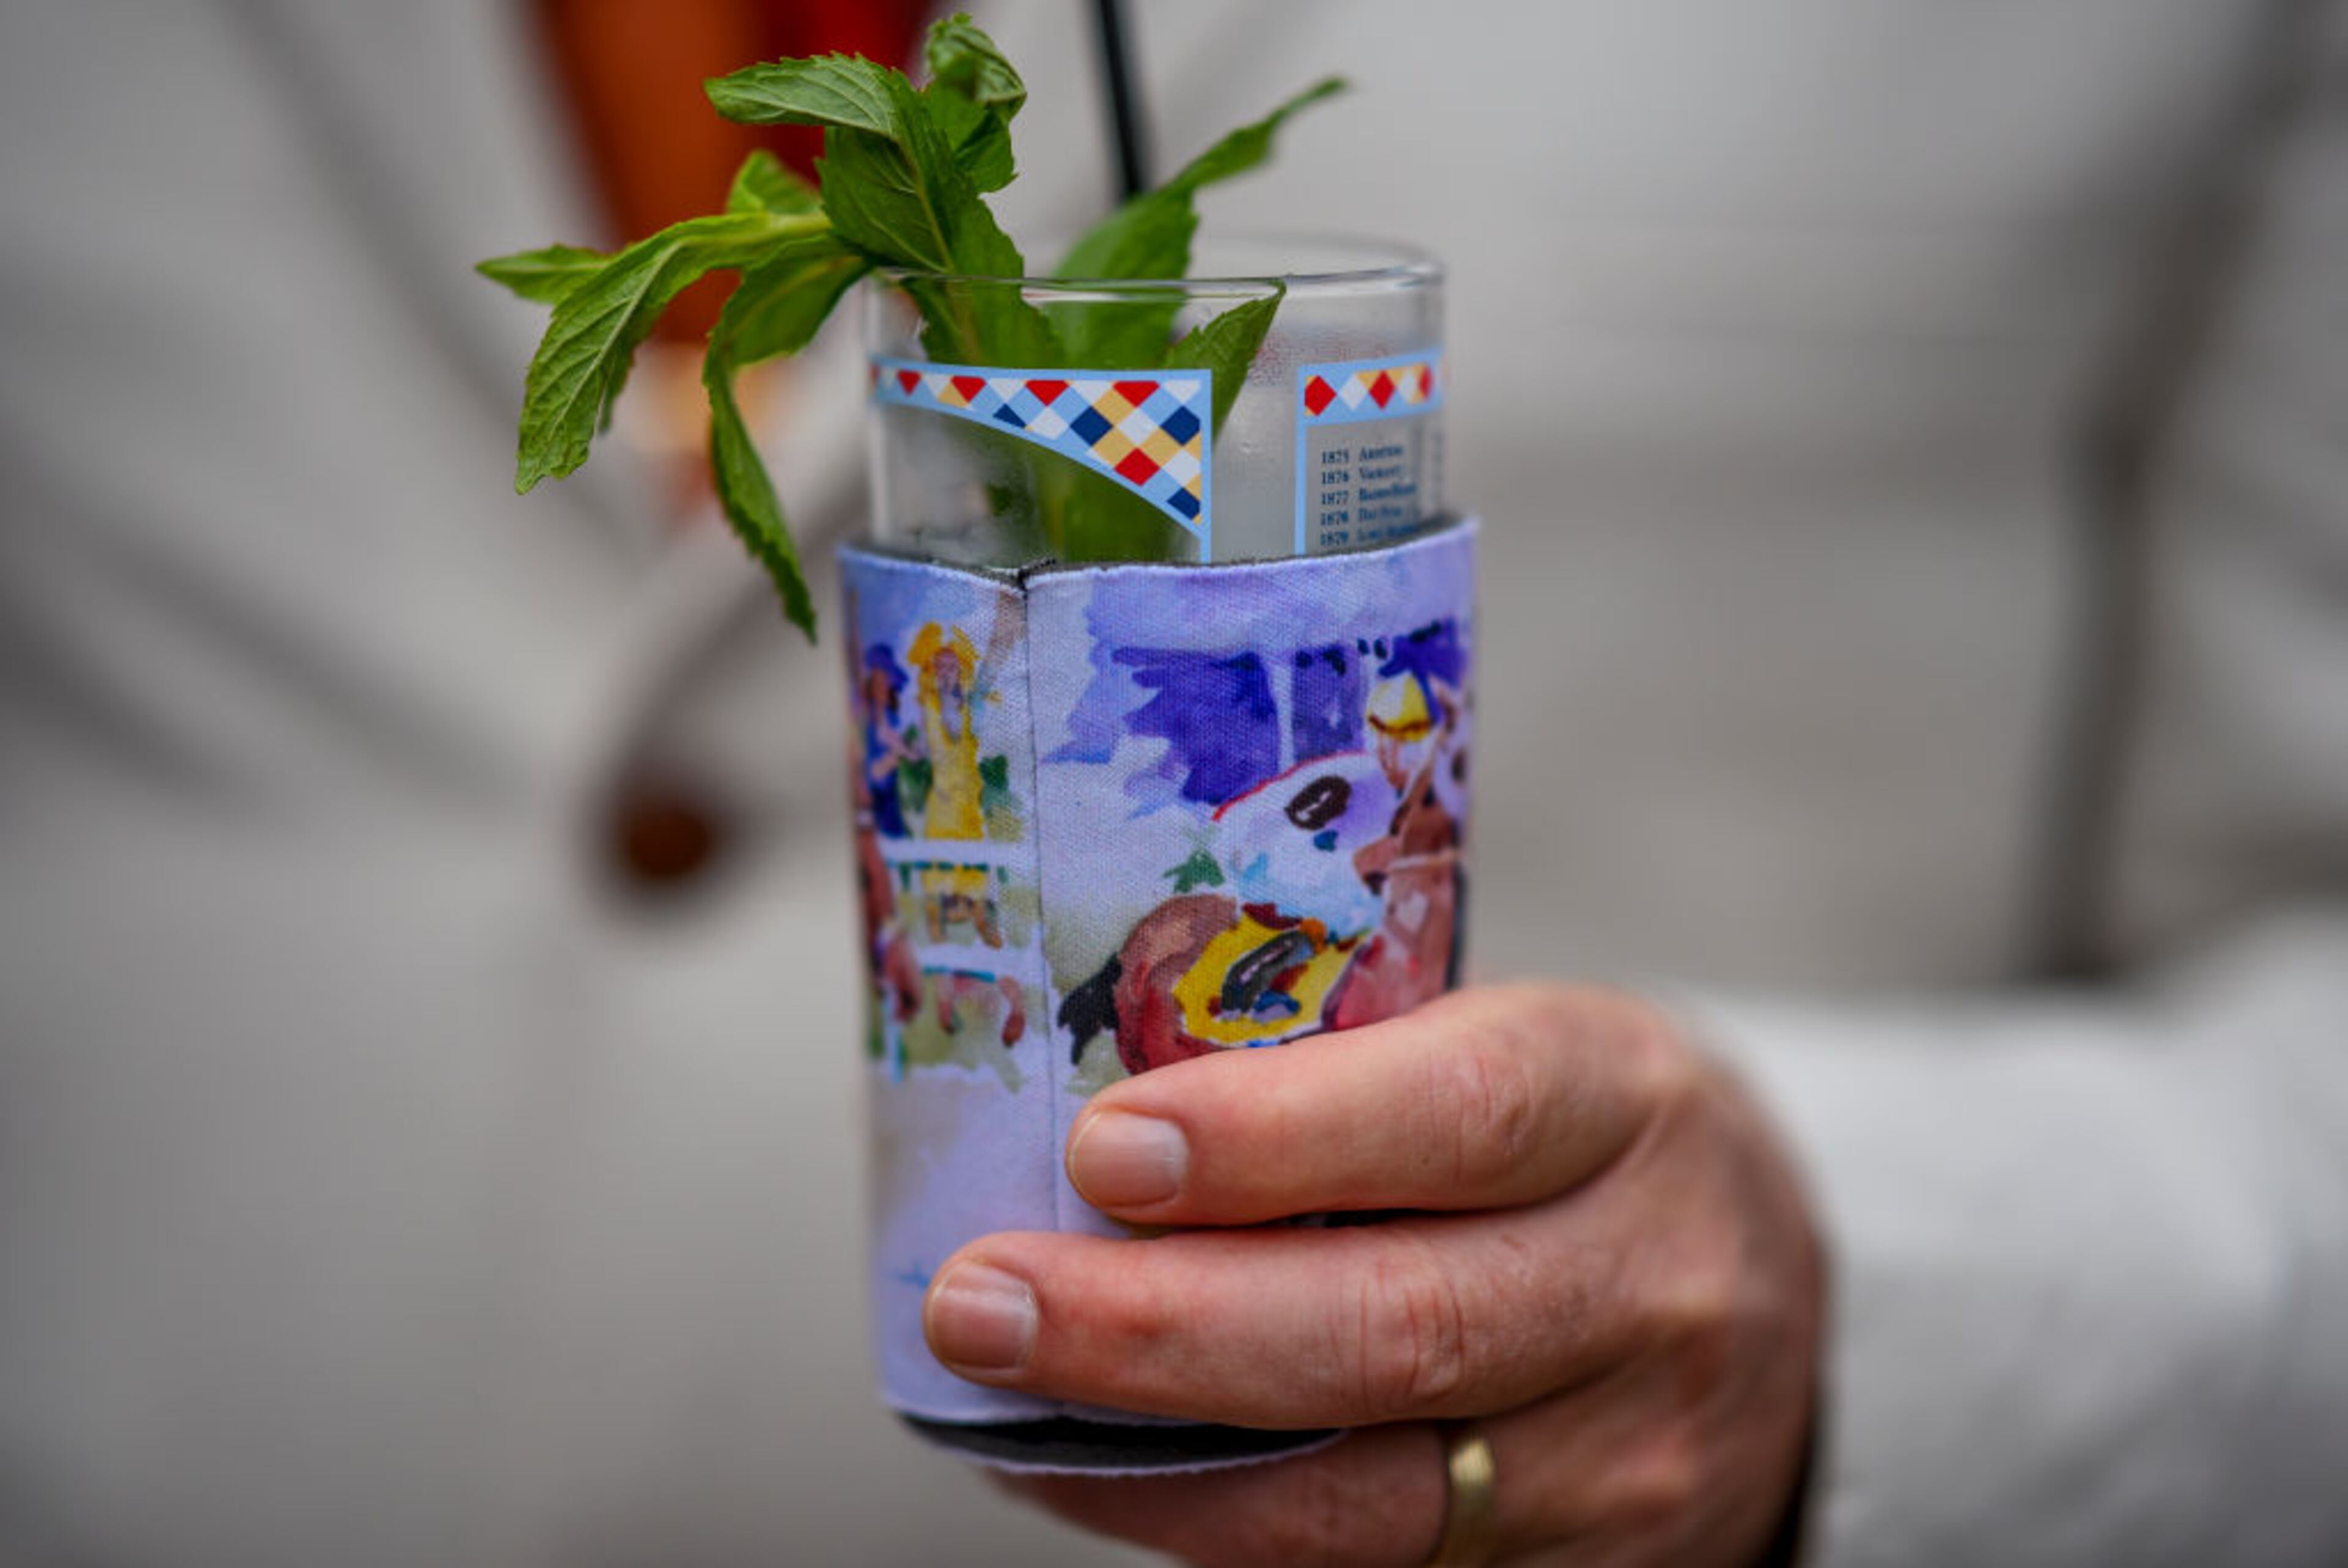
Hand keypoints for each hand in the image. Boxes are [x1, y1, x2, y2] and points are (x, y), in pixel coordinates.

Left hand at [921, 985, 1823, 1566]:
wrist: (1775, 1295)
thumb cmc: (1582, 1138)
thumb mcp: (1522, 1048)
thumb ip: (1352, 1074)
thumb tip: (1085, 1118)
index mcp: (1625, 1100)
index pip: (1460, 1117)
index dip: (1273, 1139)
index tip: (1101, 1150)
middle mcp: (1650, 1285)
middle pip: (1399, 1329)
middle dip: (1162, 1327)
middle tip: (982, 1299)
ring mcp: (1630, 1457)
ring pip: (1370, 1496)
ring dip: (1154, 1459)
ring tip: (995, 1400)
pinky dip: (1209, 1529)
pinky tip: (1092, 1471)